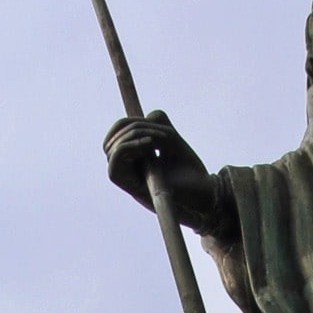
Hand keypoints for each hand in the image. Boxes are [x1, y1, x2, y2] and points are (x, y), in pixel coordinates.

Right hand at [104, 112, 222, 233]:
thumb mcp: (169, 136)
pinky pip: (116, 156)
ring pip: (112, 146)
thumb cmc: (187, 166)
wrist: (200, 190)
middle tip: (164, 133)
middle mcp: (124, 167)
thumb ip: (154, 122)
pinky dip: (130, 145)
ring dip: (136, 134)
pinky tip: (151, 144)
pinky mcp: (126, 184)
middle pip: (113, 137)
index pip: (117, 131)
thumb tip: (138, 122)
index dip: (130, 122)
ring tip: (161, 140)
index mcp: (132, 155)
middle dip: (135, 126)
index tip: (159, 127)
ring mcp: (124, 176)